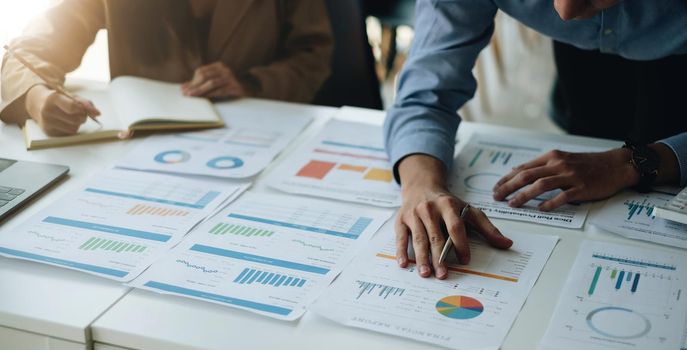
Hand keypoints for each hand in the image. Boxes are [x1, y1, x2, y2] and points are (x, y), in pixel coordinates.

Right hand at [25, 84, 99, 135]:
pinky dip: (70, 129)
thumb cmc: (58, 99)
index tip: (95, 112)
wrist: (38, 104)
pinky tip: (64, 122)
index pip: (72, 106)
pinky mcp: (48, 132)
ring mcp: (47, 123)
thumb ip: (84, 102)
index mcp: (53, 98)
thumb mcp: (69, 96)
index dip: (86, 110)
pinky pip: (68, 134)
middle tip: (80, 113)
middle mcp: (47, 111)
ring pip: (74, 128)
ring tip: (70, 117)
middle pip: (76, 119)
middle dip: (83, 117)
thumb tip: (96, 113)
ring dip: (77, 124)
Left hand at [181, 62, 245, 97]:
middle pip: (205, 76)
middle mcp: (224, 69)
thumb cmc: (230, 85)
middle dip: (194, 85)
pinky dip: (210, 94)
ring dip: (200, 90)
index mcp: (219, 66)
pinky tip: (204, 98)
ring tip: (191, 96)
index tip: (183, 88)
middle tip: (185, 93)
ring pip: (211, 83)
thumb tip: (186, 87)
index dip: (192, 80)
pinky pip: (220, 90)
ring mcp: (230, 77)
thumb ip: (204, 82)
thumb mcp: (217, 79)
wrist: (250, 88)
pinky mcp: (235, 86)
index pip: (201, 71)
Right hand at [396, 155, 512, 279]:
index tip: (465, 260)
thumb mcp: (468, 211)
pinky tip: (404, 264)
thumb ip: (487, 228)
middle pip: (436, 236)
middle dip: (439, 257)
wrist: (422, 186)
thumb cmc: (448, 203)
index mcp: (448, 205)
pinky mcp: (401, 219)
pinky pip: (401, 237)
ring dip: (422, 258)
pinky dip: (402, 251)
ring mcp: (414, 214)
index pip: (455, 226)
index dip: (460, 244)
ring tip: (426, 274)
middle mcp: (430, 208)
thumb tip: (507, 244)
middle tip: (443, 275)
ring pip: (418, 239)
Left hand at [493, 149, 638, 210]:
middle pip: (527, 176)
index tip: (495, 187)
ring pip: (541, 185)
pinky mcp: (582, 188)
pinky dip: (550, 203)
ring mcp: (570, 176)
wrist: (616, 165)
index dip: (507, 178)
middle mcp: (558, 164)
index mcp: (551, 157)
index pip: (523, 168)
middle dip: (508, 186)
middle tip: (496, 197)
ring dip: (524, 195)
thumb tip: (518, 172)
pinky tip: (540, 209)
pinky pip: (563, 196)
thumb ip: (541, 165)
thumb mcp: (562, 158)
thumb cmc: (587, 164)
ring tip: (512, 204)